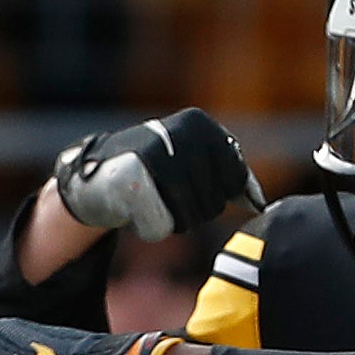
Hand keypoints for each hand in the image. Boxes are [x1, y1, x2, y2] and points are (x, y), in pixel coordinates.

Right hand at [54, 108, 264, 240]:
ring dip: (170, 219)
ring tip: (150, 196)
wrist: (92, 174)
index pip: (234, 181)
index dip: (216, 194)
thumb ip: (230, 177)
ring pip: (189, 219)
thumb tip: (261, 203)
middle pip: (212, 204)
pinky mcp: (132, 184)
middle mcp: (179, 135)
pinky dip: (146, 228)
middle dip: (190, 210)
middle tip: (162, 190)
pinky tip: (132, 207)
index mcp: (199, 124)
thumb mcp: (195, 161)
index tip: (188, 180)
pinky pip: (159, 229)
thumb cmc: (154, 170)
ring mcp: (154, 158)